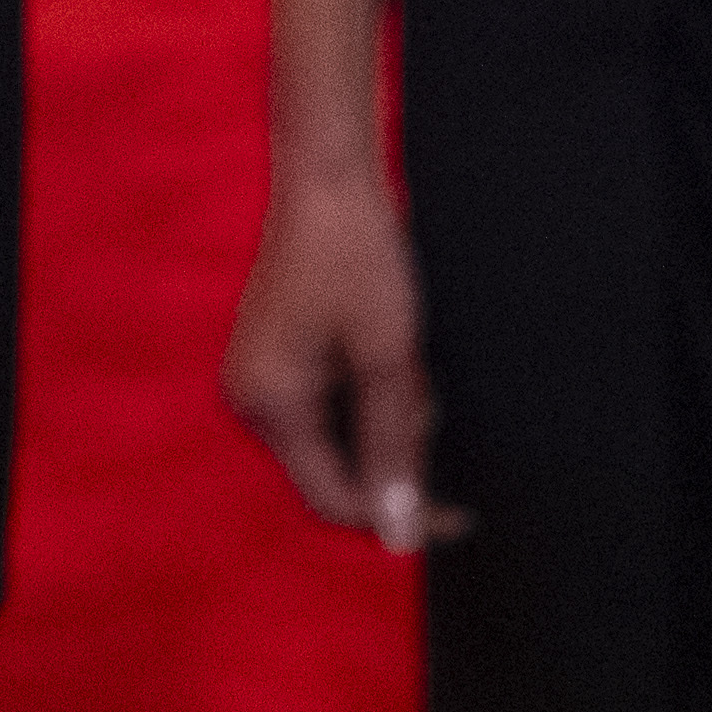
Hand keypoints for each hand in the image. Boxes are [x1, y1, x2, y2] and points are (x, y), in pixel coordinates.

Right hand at [223, 168, 464, 552]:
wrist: (328, 177)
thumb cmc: (355, 255)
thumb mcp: (388, 357)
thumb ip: (393, 450)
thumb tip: (400, 534)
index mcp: (271, 404)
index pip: (335, 499)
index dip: (399, 512)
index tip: (457, 512)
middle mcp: (254, 400)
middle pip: (337, 472)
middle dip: (393, 449)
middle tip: (424, 394)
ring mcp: (261, 378)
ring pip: (339, 439)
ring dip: (385, 416)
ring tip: (406, 359)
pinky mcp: (277, 360)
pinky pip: (329, 407)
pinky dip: (367, 393)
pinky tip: (385, 351)